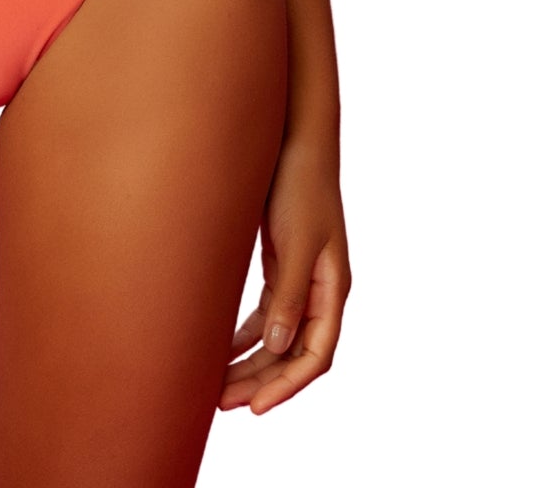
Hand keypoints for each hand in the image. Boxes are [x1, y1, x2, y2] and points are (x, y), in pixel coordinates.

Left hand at [220, 129, 350, 414]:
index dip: (287, 386)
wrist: (294, 140)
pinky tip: (218, 349)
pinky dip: (243, 335)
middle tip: (222, 404)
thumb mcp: (296, 242)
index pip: (316, 355)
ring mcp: (300, 280)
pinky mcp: (281, 267)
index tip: (255, 407)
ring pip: (276, 339)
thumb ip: (289, 296)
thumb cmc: (300, 186)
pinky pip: (264, 316)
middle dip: (261, 382)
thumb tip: (276, 347)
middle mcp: (319, 292)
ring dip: (250, 364)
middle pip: (292, 355)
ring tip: (215, 387)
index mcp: (332, 291)